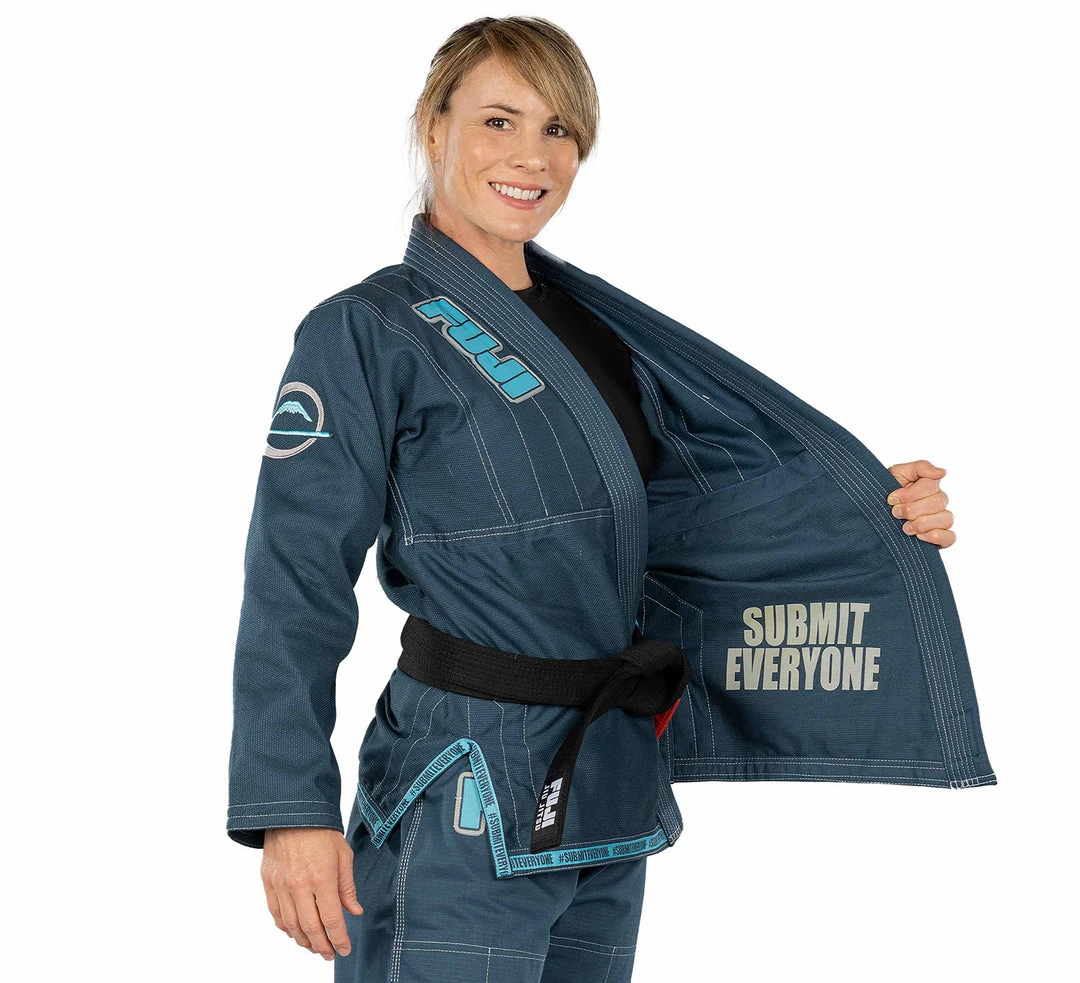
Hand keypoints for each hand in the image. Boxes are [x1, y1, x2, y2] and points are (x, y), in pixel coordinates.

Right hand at [261, 827, 363, 959]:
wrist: (292, 812)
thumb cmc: (321, 831)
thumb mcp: (343, 854)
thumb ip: (347, 886)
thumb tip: (355, 911)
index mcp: (322, 877)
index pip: (332, 919)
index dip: (339, 938)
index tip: (344, 949)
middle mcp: (299, 885)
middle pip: (310, 928)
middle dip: (321, 946)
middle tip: (329, 954)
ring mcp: (281, 885)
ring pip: (291, 925)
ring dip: (303, 941)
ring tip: (314, 947)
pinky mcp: (268, 882)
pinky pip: (276, 913)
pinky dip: (285, 928)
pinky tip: (295, 932)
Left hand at [885, 460, 955, 547]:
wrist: (871, 515)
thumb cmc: (885, 493)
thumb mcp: (897, 473)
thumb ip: (920, 468)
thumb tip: (942, 472)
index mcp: (928, 486)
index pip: (930, 486)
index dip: (910, 494)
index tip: (891, 499)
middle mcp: (937, 503)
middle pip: (938, 502)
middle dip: (912, 509)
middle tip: (895, 513)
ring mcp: (939, 520)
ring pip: (946, 519)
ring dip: (922, 523)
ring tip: (905, 528)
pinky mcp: (939, 538)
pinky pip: (950, 537)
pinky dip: (937, 537)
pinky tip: (920, 536)